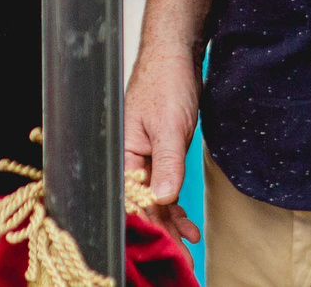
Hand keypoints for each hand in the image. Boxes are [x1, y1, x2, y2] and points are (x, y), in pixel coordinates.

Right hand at [123, 48, 203, 243]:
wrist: (176, 56)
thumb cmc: (165, 82)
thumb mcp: (168, 126)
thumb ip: (166, 163)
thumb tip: (164, 200)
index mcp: (121, 153)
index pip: (130, 198)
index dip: (146, 224)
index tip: (163, 245)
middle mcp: (128, 158)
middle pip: (141, 204)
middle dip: (160, 231)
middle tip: (179, 255)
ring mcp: (144, 157)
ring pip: (153, 199)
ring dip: (170, 222)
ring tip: (188, 244)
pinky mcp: (158, 154)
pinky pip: (163, 186)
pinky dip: (174, 205)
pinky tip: (186, 222)